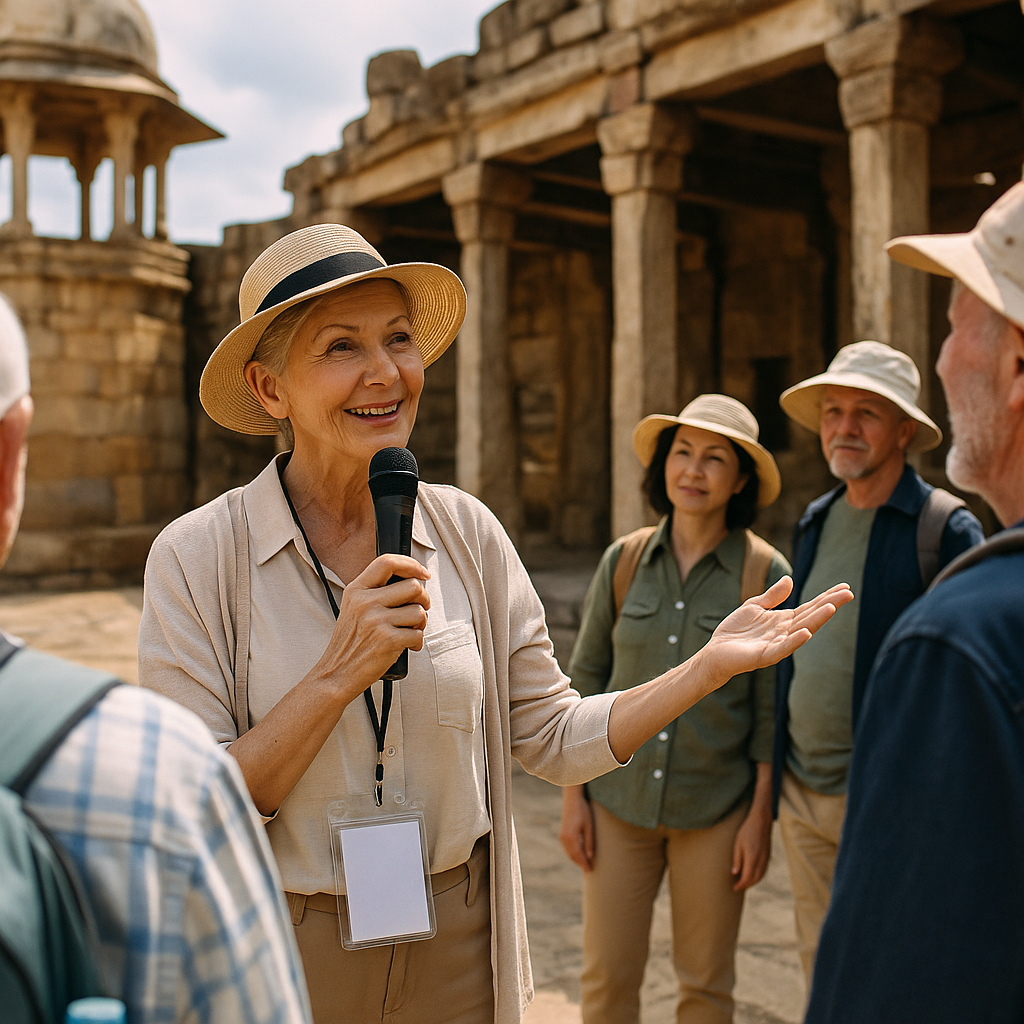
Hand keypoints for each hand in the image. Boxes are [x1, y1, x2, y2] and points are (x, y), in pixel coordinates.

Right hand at [309, 553, 429, 706]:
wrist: (336, 673)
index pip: (387, 562)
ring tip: (408, 631)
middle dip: (423, 599)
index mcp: (356, 590)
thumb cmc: (350, 642)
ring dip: (420, 623)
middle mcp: (365, 602)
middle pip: (413, 586)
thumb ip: (375, 591)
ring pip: (419, 611)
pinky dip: (417, 642)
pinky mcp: (387, 640)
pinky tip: (406, 646)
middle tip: (418, 610)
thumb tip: (412, 579)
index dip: (411, 564)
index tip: (422, 573)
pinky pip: (418, 634)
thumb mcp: (353, 608)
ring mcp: (376, 621)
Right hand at [559, 786, 594, 870]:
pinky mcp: (562, 834)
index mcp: (571, 837)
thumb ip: (589, 842)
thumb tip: (590, 856)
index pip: (578, 855)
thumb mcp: (589, 826)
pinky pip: (567, 848)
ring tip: (585, 864)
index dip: (584, 863)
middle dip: (580, 863)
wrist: (572, 800)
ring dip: (576, 859)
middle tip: (589, 870)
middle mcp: (564, 838)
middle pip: (572, 855)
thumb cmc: (583, 811)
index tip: (590, 870)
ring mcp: (562, 836)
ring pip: (569, 852)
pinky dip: (573, 853)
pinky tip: (579, 855)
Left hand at [702, 578, 852, 689]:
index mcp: (784, 620)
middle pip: (811, 616)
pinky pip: (783, 648)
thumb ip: (772, 596)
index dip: (827, 597)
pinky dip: (795, 641)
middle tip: (849, 594)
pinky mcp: (765, 655)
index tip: (845, 587)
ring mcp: (777, 644)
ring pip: (801, 630)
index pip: (809, 607)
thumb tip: (790, 580)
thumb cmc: (736, 630)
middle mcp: (785, 632)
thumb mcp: (754, 606)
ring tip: (832, 607)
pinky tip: (806, 633)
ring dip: (816, 620)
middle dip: (829, 605)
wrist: (716, 651)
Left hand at [731, 803, 771, 890]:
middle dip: (746, 885)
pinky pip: (763, 871)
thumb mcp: (737, 844)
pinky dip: (757, 876)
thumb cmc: (746, 831)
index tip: (734, 888)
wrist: (761, 821)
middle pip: (754, 879)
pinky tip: (752, 875)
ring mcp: (766, 859)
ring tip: (744, 883)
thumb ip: (737, 860)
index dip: (741, 885)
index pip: (747, 878)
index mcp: (752, 858)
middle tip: (737, 887)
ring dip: (752, 882)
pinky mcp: (768, 856)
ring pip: (760, 876)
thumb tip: (734, 874)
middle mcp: (761, 861)